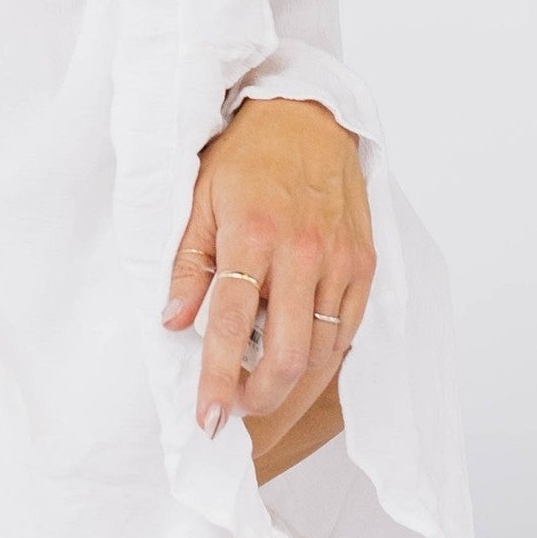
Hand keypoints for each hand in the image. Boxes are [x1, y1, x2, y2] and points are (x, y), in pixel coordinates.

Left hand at [161, 96, 373, 437]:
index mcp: (252, 236)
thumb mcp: (199, 201)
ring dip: (289, 382)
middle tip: (236, 407)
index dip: (218, 381)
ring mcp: (339, 260)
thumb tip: (172, 322)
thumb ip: (187, 265)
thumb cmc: (246, 158)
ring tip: (260, 381)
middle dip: (259, 397)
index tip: (208, 420)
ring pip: (320, 351)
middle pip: (286, 354)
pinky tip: (298, 355)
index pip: (230, 326)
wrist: (306, 116)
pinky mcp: (364, 262)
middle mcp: (302, 252)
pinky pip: (348, 329)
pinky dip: (322, 354)